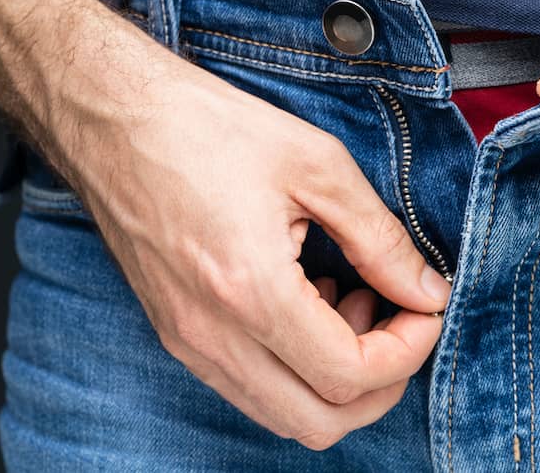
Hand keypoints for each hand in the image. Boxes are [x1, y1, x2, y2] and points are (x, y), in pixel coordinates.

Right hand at [60, 48, 450, 449]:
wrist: (112, 118)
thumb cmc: (208, 127)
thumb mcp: (317, 165)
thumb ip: (381, 238)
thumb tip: (427, 290)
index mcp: (250, 292)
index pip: (350, 375)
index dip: (408, 350)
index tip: (425, 307)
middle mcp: (212, 336)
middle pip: (320, 421)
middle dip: (382, 384)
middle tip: (401, 320)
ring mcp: (187, 342)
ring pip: (283, 414)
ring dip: (337, 379)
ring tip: (353, 300)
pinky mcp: (177, 333)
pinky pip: (250, 387)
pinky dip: (296, 367)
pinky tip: (310, 301)